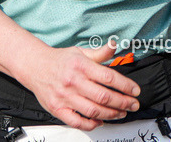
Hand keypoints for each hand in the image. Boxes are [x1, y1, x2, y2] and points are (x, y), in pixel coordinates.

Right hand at [20, 42, 140, 130]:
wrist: (35, 66)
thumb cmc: (60, 60)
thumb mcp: (81, 52)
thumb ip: (100, 53)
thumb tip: (115, 46)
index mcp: (81, 66)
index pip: (109, 77)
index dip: (126, 85)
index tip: (135, 91)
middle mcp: (74, 82)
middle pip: (104, 96)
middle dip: (123, 102)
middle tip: (133, 104)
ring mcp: (65, 97)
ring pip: (93, 110)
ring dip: (111, 114)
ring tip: (121, 113)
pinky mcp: (57, 109)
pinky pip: (77, 122)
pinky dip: (91, 124)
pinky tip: (100, 121)